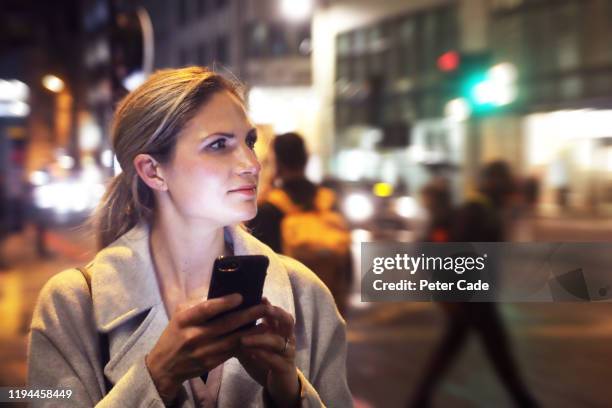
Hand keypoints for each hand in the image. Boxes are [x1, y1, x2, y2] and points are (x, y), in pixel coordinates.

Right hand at [145, 294, 267, 404]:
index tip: (241, 296)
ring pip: (233, 339)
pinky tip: (257, 337)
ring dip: (252, 331)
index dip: (224, 303)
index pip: (206, 309)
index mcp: (184, 320)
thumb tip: (220, 291)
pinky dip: (246, 343)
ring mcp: (203, 351)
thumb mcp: (179, 315)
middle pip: (225, 324)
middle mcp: (194, 336)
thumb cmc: (174, 334)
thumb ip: (197, 304)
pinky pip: (232, 351)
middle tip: (264, 306)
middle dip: (247, 314)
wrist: (164, 367)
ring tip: (266, 321)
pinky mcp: (211, 363)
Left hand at [237, 298, 299, 407]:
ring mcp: (287, 352)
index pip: (277, 312)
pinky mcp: (285, 368)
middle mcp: (287, 338)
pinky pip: (275, 360)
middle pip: (287, 320)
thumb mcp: (254, 342)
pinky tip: (251, 353)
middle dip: (275, 313)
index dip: (268, 304)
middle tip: (262, 310)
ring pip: (278, 341)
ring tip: (243, 339)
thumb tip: (227, 315)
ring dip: (261, 338)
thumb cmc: (265, 359)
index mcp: (280, 329)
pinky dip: (263, 356)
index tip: (258, 298)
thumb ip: (246, 330)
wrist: (280, 384)